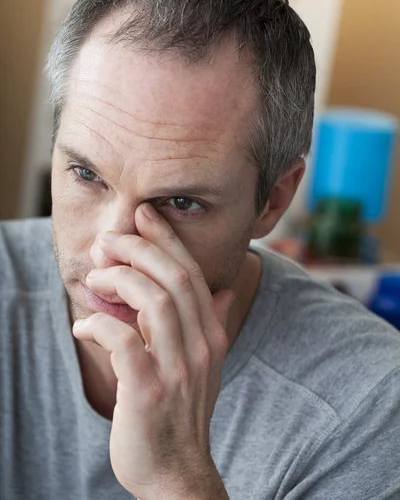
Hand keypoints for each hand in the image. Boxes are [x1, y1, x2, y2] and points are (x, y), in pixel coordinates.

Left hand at [72, 203, 232, 499]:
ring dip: (119, 281)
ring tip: (93, 279)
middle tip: (107, 241)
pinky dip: (100, 324)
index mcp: (211, 333)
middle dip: (139, 248)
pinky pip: (124, 342)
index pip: (192, 273)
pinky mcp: (148, 392)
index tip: (144, 214)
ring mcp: (178, 369)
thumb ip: (210, 323)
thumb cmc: (181, 411)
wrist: (177, 471)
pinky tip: (83, 325)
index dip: (167, 239)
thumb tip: (223, 291)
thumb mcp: (205, 364)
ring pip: (154, 301)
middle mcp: (201, 346)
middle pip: (175, 278)